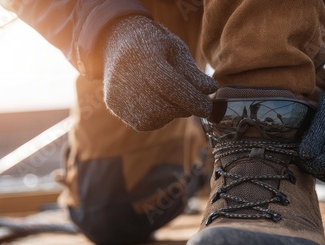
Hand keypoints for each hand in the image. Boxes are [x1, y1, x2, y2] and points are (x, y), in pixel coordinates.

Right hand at [103, 16, 217, 130]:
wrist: (119, 42)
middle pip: (162, 106)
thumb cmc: (155, 45)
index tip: (208, 108)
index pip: (170, 86)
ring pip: (154, 119)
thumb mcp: (177, 50)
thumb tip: (210, 90)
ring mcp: (117, 94)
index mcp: (144, 58)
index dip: (192, 100)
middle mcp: (126, 78)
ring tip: (173, 98)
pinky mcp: (114, 106)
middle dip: (185, 109)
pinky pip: (144, 123)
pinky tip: (159, 102)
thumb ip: (193, 72)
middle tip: (195, 102)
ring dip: (171, 114)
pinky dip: (158, 117)